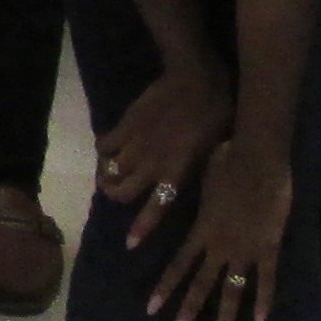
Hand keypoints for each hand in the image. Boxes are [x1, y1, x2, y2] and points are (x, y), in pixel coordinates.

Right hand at [93, 61, 232, 253]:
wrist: (196, 77)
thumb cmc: (217, 114)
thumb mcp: (217, 149)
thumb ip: (199, 169)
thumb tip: (196, 182)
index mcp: (177, 172)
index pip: (156, 207)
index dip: (142, 227)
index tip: (129, 243)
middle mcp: (151, 163)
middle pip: (121, 192)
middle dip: (114, 196)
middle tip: (116, 192)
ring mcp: (135, 143)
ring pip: (110, 171)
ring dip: (106, 176)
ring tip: (108, 174)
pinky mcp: (125, 124)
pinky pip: (104, 145)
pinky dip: (102, 151)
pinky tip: (108, 149)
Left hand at [147, 141, 294, 320]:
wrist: (257, 157)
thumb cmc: (226, 160)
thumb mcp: (200, 180)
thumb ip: (195, 197)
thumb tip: (179, 186)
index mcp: (201, 230)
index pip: (178, 265)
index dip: (165, 287)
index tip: (152, 309)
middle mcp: (219, 245)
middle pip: (201, 283)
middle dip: (188, 310)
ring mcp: (244, 249)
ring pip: (232, 288)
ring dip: (225, 315)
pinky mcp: (268, 247)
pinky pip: (266, 279)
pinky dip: (263, 300)